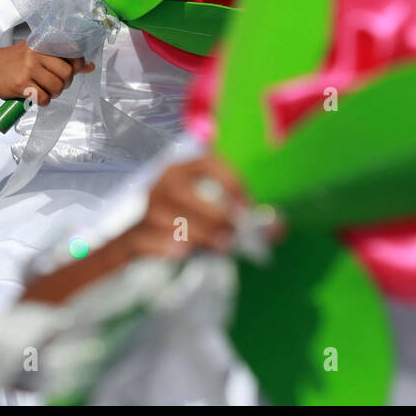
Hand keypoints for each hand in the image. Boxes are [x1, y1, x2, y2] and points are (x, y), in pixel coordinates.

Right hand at [0, 41, 93, 105]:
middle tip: (57, 84)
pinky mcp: (20, 85)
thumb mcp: (37, 53)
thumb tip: (90, 66)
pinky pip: (43, 98)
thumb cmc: (15, 61)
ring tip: (47, 91)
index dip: (76, 65)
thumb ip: (63, 59)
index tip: (70, 70)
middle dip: (66, 82)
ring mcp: (28, 69)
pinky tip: (37, 97)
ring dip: (55, 93)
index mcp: (42, 43)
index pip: (71, 52)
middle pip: (67, 73)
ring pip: (56, 87)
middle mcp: (36, 54)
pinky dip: (44, 101)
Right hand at [123, 155, 249, 260]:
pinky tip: (182, 253)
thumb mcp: (214, 217)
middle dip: (215, 215)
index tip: (246, 206)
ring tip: (219, 246)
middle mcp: (161, 183)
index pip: (206, 162)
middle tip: (233, 234)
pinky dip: (169, 247)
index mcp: (183, 169)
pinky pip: (151, 241)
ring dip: (199, 234)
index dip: (230, 181)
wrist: (137, 246)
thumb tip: (281, 227)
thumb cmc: (185, 226)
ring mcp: (144, 209)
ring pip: (170, 218)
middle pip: (185, 192)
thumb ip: (250, 222)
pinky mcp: (134, 236)